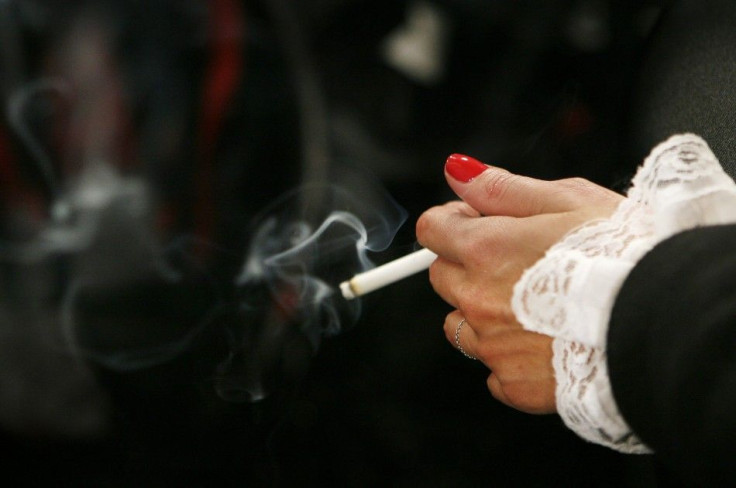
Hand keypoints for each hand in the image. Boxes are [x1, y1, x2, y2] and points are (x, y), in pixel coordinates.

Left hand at [416, 154, 622, 413]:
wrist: (663, 318)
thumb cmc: (624, 253)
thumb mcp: (568, 200)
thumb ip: (502, 188)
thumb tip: (458, 172)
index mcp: (486, 249)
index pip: (432, 230)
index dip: (453, 222)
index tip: (476, 223)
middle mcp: (478, 299)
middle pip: (441, 277)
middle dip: (466, 266)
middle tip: (514, 264)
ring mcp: (494, 346)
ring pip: (460, 326)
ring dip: (482, 315)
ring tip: (532, 308)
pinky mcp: (515, 384)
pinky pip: (492, 371)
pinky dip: (509, 358)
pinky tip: (544, 344)